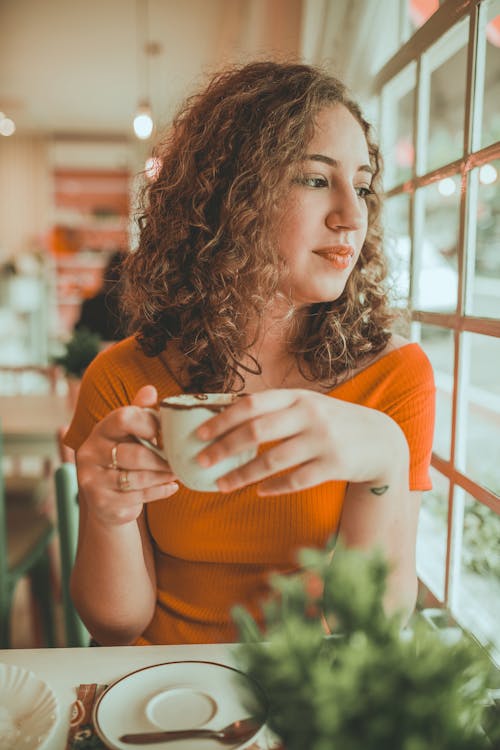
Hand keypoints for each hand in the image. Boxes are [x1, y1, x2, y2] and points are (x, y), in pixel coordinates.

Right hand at [75, 385, 178, 525]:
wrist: (107, 501)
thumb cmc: (124, 460)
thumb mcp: (130, 435)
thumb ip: (140, 413)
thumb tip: (150, 389)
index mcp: (101, 430)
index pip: (124, 418)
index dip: (149, 423)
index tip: (164, 432)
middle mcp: (90, 452)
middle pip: (134, 454)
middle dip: (161, 459)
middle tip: (178, 460)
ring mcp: (93, 479)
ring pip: (138, 478)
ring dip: (163, 476)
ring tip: (176, 473)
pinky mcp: (101, 502)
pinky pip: (139, 496)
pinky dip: (160, 491)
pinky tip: (172, 487)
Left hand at [195, 389, 407, 494]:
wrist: (382, 440)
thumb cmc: (333, 422)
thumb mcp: (307, 405)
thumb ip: (275, 409)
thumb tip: (226, 416)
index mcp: (297, 397)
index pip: (251, 404)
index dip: (222, 419)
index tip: (199, 434)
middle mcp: (309, 415)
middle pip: (256, 432)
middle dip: (224, 448)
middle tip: (202, 462)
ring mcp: (323, 441)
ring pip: (272, 461)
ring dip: (242, 475)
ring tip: (221, 485)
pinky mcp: (334, 466)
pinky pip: (296, 481)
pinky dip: (274, 487)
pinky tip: (259, 491)